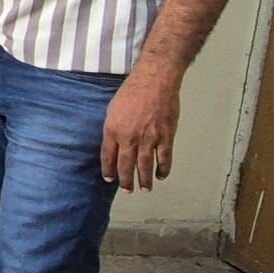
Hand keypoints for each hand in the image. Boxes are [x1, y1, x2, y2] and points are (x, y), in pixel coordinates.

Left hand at [100, 68, 180, 191]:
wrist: (154, 82)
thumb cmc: (131, 92)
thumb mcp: (112, 109)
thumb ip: (113, 128)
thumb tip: (114, 142)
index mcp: (113, 130)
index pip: (108, 157)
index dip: (109, 170)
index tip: (109, 179)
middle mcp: (129, 138)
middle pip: (126, 165)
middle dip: (126, 181)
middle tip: (127, 190)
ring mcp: (148, 139)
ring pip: (145, 166)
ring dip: (144, 180)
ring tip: (144, 189)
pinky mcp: (165, 137)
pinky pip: (164, 158)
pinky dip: (163, 170)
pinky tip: (161, 176)